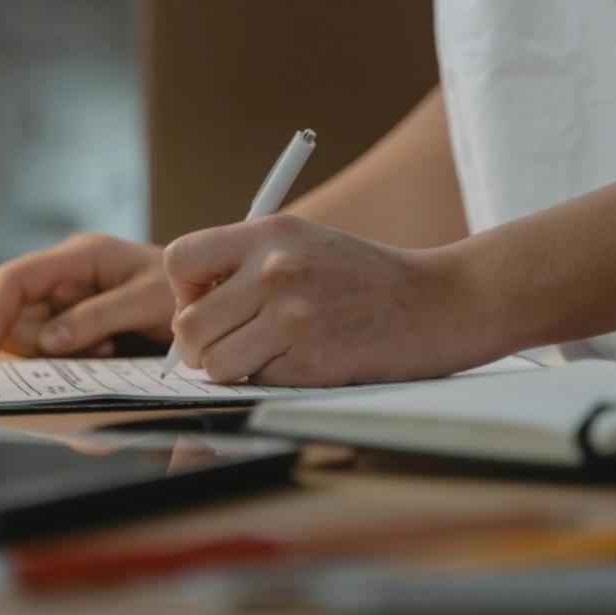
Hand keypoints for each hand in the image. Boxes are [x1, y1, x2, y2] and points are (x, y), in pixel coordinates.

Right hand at [0, 234, 173, 359]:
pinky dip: (78, 360)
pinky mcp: (79, 325)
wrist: (214, 301)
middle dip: (45, 344)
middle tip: (101, 348)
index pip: (15, 279)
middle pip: (19, 317)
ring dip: (67, 355)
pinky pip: (56, 351)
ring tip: (112, 347)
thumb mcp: (147, 302)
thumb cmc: (186, 292)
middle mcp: (67, 276)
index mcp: (80, 256)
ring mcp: (71, 301)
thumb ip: (97, 318)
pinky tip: (111, 351)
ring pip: (36, 339)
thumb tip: (49, 341)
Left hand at [163, 214, 479, 385]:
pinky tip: (304, 360)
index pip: (180, 261)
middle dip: (199, 345)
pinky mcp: (309, 361)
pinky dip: (271, 379)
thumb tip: (186, 307)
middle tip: (228, 344)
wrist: (436, 302)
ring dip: (232, 367)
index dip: (183, 291)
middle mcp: (273, 270)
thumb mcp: (304, 242)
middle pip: (188, 324)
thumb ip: (247, 261)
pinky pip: (255, 381)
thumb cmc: (364, 278)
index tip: (207, 302)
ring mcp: (291, 317)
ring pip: (213, 362)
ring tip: (265, 354)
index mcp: (268, 233)